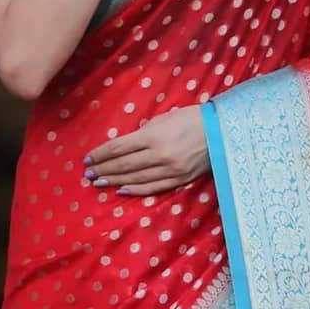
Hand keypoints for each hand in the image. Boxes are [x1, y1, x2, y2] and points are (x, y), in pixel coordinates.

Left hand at [84, 104, 209, 195]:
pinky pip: (152, 187)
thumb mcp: (164, 118)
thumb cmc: (191, 119)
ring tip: (99, 182)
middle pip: (123, 164)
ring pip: (135, 178)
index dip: (101, 154)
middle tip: (88, 174)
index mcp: (153, 136)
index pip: (119, 147)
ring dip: (114, 180)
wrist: (221, 132)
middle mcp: (159, 155)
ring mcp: (169, 170)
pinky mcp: (178, 180)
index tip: (88, 159)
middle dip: (104, 169)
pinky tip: (121, 189)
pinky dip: (135, 189)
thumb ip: (144, 131)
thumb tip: (126, 144)